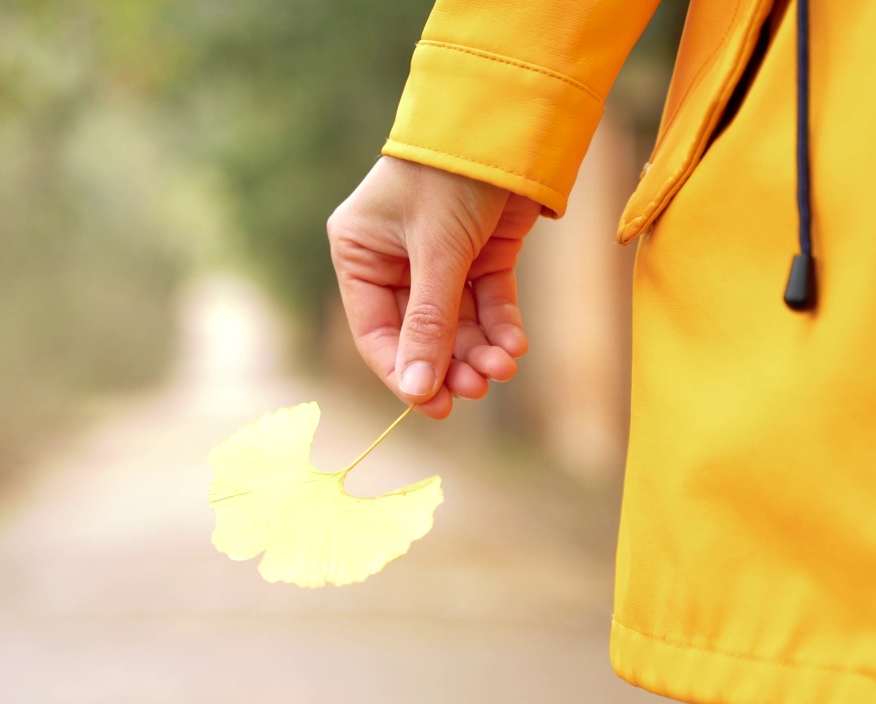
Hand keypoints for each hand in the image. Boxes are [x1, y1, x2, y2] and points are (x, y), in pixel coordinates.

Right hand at [328, 157, 540, 417]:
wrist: (507, 124)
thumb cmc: (451, 177)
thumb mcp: (436, 253)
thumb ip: (429, 324)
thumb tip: (418, 392)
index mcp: (361, 253)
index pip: (376, 331)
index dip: (405, 372)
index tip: (435, 406)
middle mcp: (396, 260)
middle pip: (421, 333)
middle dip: (451, 363)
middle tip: (478, 388)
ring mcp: (441, 259)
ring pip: (459, 324)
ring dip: (480, 349)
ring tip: (502, 366)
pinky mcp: (482, 253)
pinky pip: (488, 303)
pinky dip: (501, 326)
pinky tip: (514, 345)